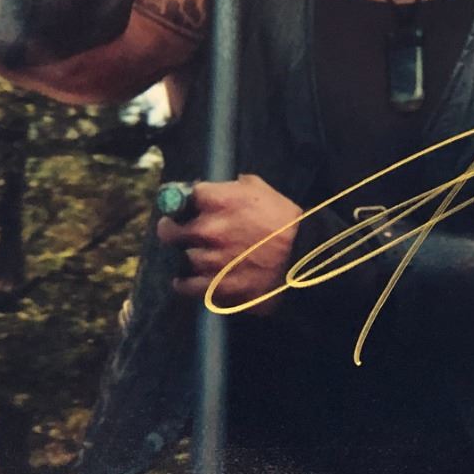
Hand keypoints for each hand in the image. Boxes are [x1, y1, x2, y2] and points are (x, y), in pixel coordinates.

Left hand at [157, 172, 300, 311]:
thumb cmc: (285, 221)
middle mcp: (206, 229)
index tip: (184, 206)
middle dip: (172, 228)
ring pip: (181, 257)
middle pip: (169, 229)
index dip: (184, 201)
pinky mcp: (212, 286)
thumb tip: (217, 187)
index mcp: (218, 200)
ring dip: (189, 255)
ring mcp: (207, 259)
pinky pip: (184, 285)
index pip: (182, 196)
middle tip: (178, 230)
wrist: (304, 257)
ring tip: (200, 256)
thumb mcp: (262, 190)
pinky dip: (184, 282)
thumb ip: (234, 186)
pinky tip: (187, 279)